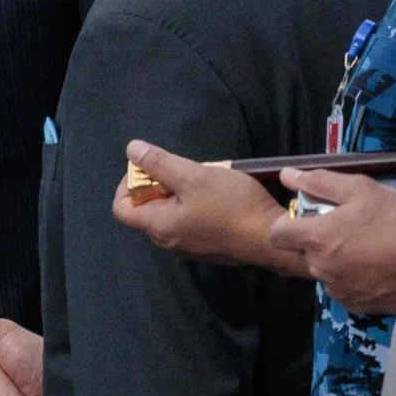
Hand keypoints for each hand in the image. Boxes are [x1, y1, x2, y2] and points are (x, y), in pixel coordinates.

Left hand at [113, 140, 300, 272]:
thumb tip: (132, 150)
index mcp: (158, 227)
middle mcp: (168, 241)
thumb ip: (159, 163)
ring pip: (168, 212)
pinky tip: (214, 192)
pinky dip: (192, 203)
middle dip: (156, 184)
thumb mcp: (193, 176)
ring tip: (200, 178)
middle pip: (144, 209)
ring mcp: (188, 245)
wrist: (274, 237)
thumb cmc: (232, 206)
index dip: (127, 183)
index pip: (121, 208)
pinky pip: (187, 220)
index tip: (149, 167)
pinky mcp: (206, 244)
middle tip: (180, 169)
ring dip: (178, 191)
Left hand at [269, 168, 395, 313]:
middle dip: (316, 241)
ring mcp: (338, 289)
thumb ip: (318, 182)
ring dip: (334, 260)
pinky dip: (351, 277)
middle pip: (303, 252)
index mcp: (316, 239)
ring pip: (324, 271)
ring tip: (363, 247)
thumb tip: (287, 175)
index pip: (277, 235)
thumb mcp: (359, 189)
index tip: (305, 219)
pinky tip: (373, 265)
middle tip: (344, 229)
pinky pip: (343, 288)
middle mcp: (321, 268)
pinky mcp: (356, 305)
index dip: (288, 225)